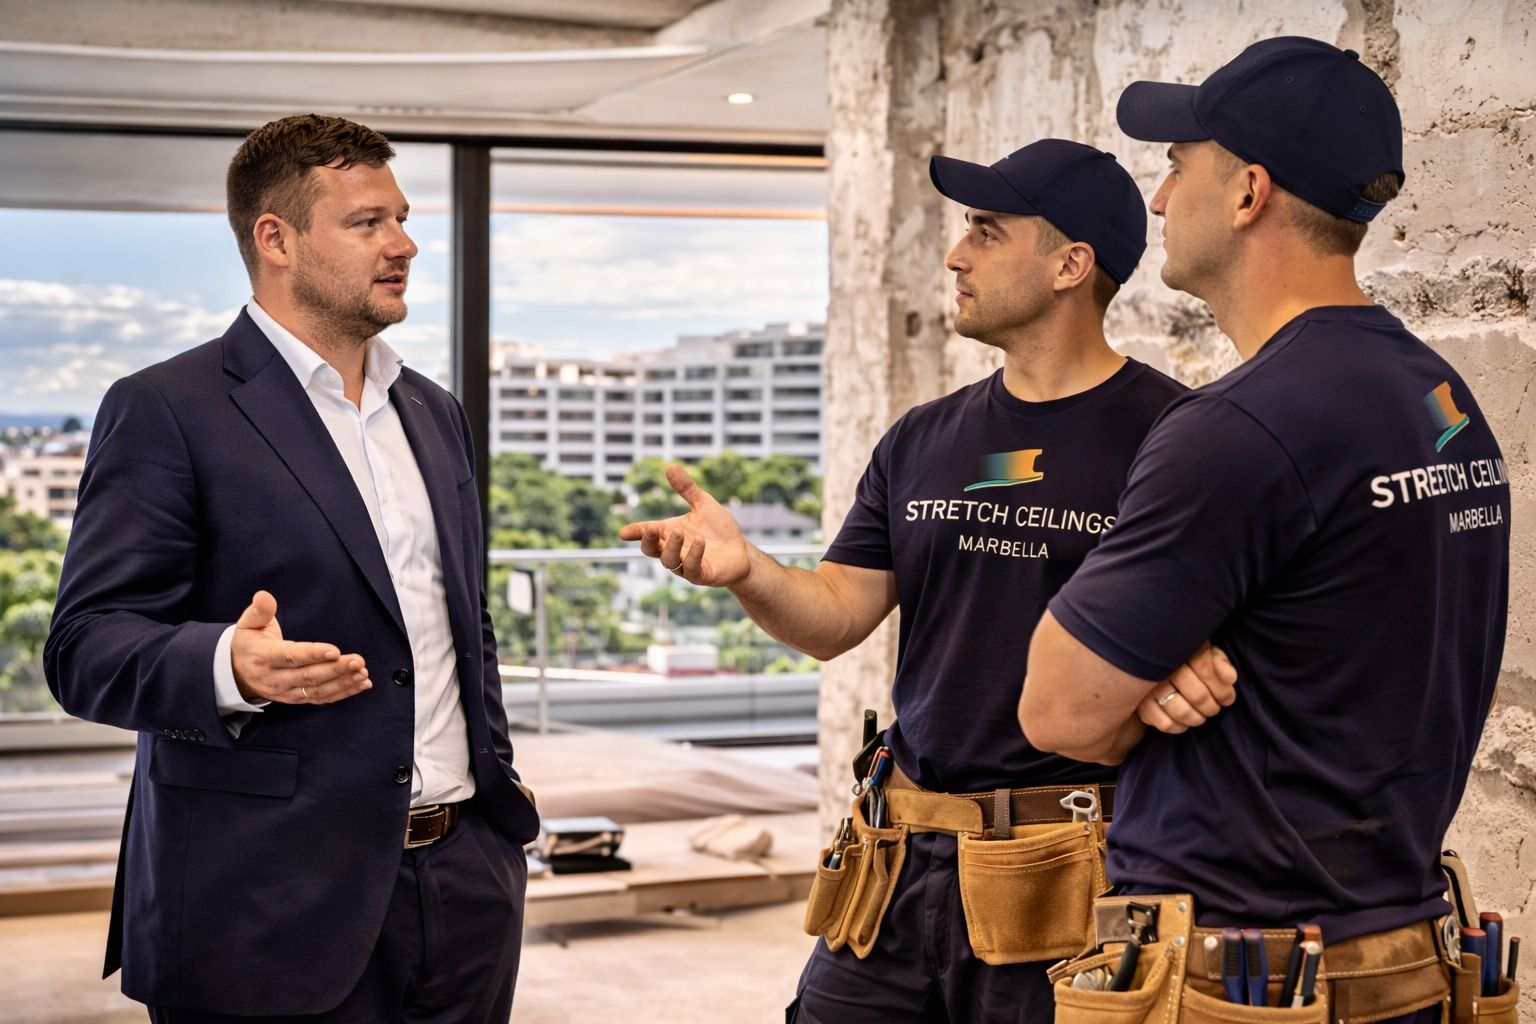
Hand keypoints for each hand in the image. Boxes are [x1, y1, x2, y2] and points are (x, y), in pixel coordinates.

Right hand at [231, 590, 369, 705]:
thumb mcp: (248, 624)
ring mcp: (285, 692)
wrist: (236, 673)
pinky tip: (361, 684)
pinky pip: (320, 699)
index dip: (312, 654)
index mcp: (263, 657)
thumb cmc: (248, 643)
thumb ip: (259, 611)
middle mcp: (274, 678)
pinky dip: (342, 693)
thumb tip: (264, 596)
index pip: (290, 657)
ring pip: (317, 691)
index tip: (335, 650)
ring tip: (362, 674)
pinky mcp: (295, 698)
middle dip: (335, 670)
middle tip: (358, 662)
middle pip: (308, 676)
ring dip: (342, 683)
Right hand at [617, 465, 752, 587]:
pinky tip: (700, 541)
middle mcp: (674, 550)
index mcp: (670, 533)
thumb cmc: (719, 529)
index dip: (635, 532)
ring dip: (671, 547)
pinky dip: (693, 555)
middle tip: (650, 529)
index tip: (623, 532)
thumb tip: (670, 466)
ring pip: (668, 561)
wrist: (742, 551)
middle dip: (648, 541)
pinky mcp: (702, 575)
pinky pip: (691, 568)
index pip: (647, 533)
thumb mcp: (703, 504)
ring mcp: (686, 565)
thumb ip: (686, 488)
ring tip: (679, 532)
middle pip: (651, 550)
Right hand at [1136, 642, 1236, 733]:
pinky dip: (1179, 727)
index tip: (1228, 698)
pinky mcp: (1140, 705)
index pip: (1206, 669)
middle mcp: (1161, 667)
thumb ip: (1218, 661)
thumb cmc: (1183, 658)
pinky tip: (1183, 721)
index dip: (1222, 689)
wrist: (1148, 663)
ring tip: (1201, 715)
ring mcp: (1148, 687)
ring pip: (1182, 712)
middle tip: (1214, 708)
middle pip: (1197, 695)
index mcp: (1178, 649)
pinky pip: (1165, 724)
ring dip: (1197, 718)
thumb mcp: (1202, 651)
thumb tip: (1229, 679)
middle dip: (1212, 706)